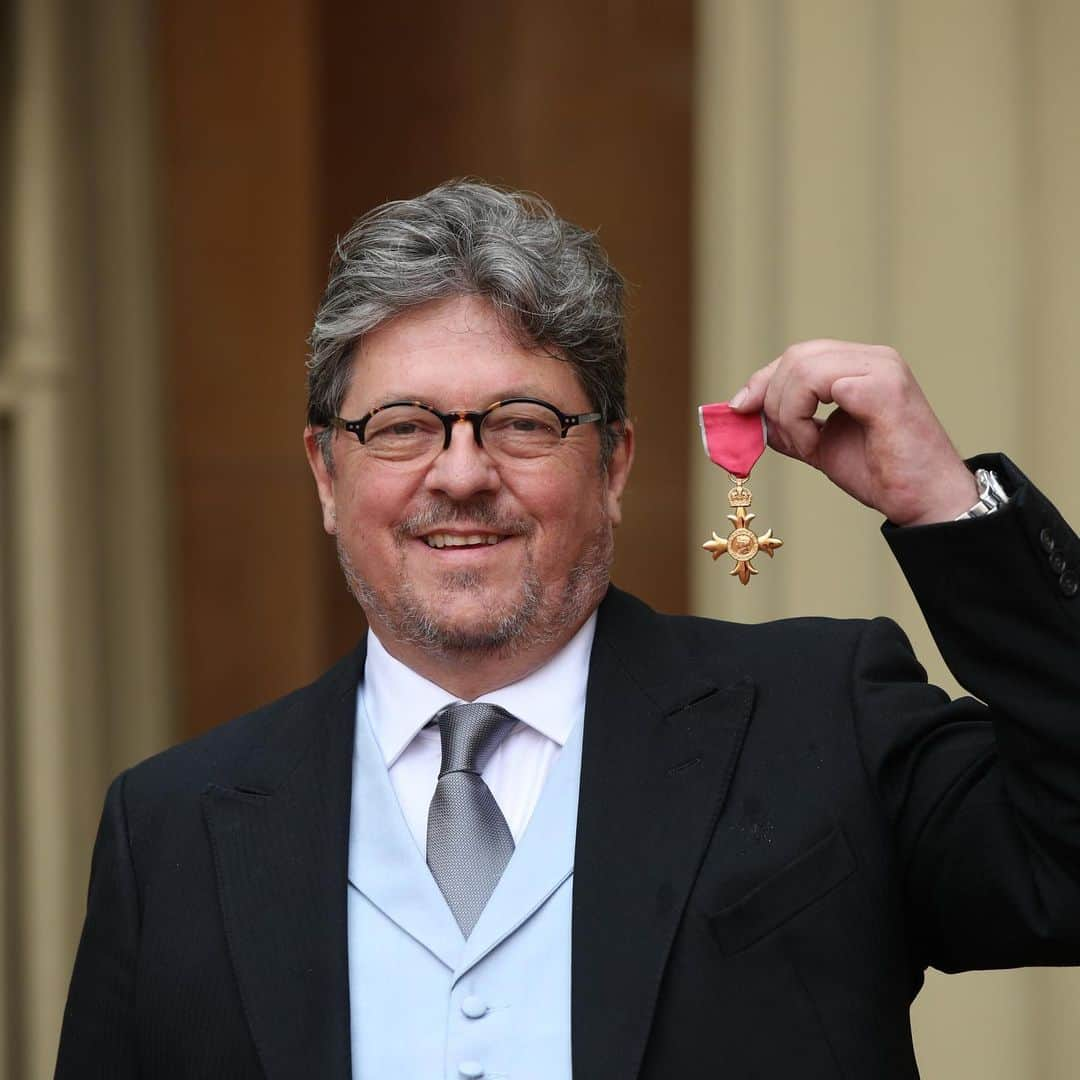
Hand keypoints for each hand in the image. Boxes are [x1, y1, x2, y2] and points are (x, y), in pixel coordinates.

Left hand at [729, 340, 977, 526]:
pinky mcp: (883, 387)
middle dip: (771, 399)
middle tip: (784, 440)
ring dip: (787, 413)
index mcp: (861, 365)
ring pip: (801, 368)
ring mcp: (881, 368)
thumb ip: (788, 424)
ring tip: (806, 446)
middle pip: (796, 356)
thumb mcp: (821, 444)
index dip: (763, 380)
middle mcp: (873, 357)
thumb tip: (746, 414)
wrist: (925, 502)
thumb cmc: (880, 473)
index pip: (799, 355)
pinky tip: (816, 446)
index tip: (739, 409)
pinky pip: (817, 386)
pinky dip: (802, 420)